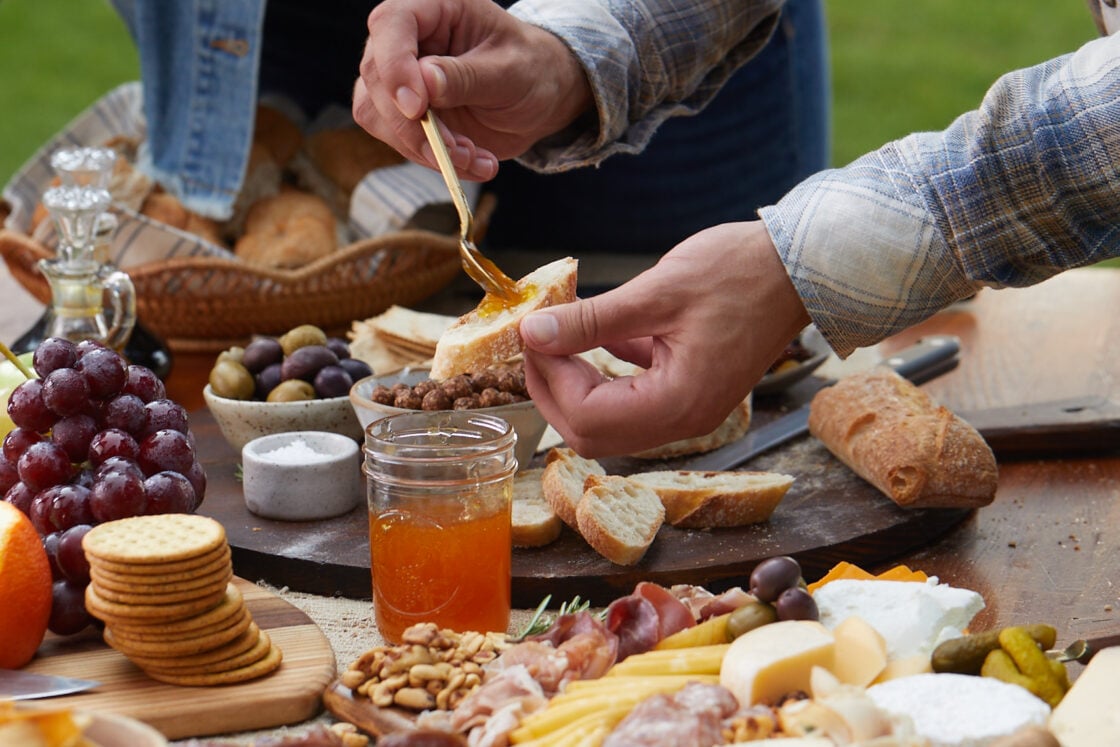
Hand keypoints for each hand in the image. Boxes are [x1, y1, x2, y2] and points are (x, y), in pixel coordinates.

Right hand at [352, 0, 592, 181]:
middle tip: (458, 150)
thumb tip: (424, 82)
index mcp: (436, 8)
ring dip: (422, 147)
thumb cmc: (531, 69)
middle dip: (413, 124)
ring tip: (473, 157)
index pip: (392, 23)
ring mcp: (400, 77)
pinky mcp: (402, 113)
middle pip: (376, 76)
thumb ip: (468, 76)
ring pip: (376, 113)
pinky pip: (396, 139)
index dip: (395, 65)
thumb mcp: (511, 70)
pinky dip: (432, 159)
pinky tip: (472, 161)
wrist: (538, 99)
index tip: (417, 107)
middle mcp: (409, 38)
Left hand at [520, 222, 810, 456]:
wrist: (802, 266)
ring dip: (573, 384)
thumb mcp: (658, 291)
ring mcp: (688, 408)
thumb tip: (533, 332)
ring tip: (555, 337)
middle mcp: (683, 420)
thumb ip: (591, 320)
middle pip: (591, 433)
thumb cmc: (741, 273)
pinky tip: (596, 332)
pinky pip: (631, 396)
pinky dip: (603, 372)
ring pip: (607, 419)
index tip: (534, 333)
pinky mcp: (689, 388)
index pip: (587, 419)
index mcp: (679, 404)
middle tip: (536, 340)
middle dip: (553, 389)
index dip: (549, 377)